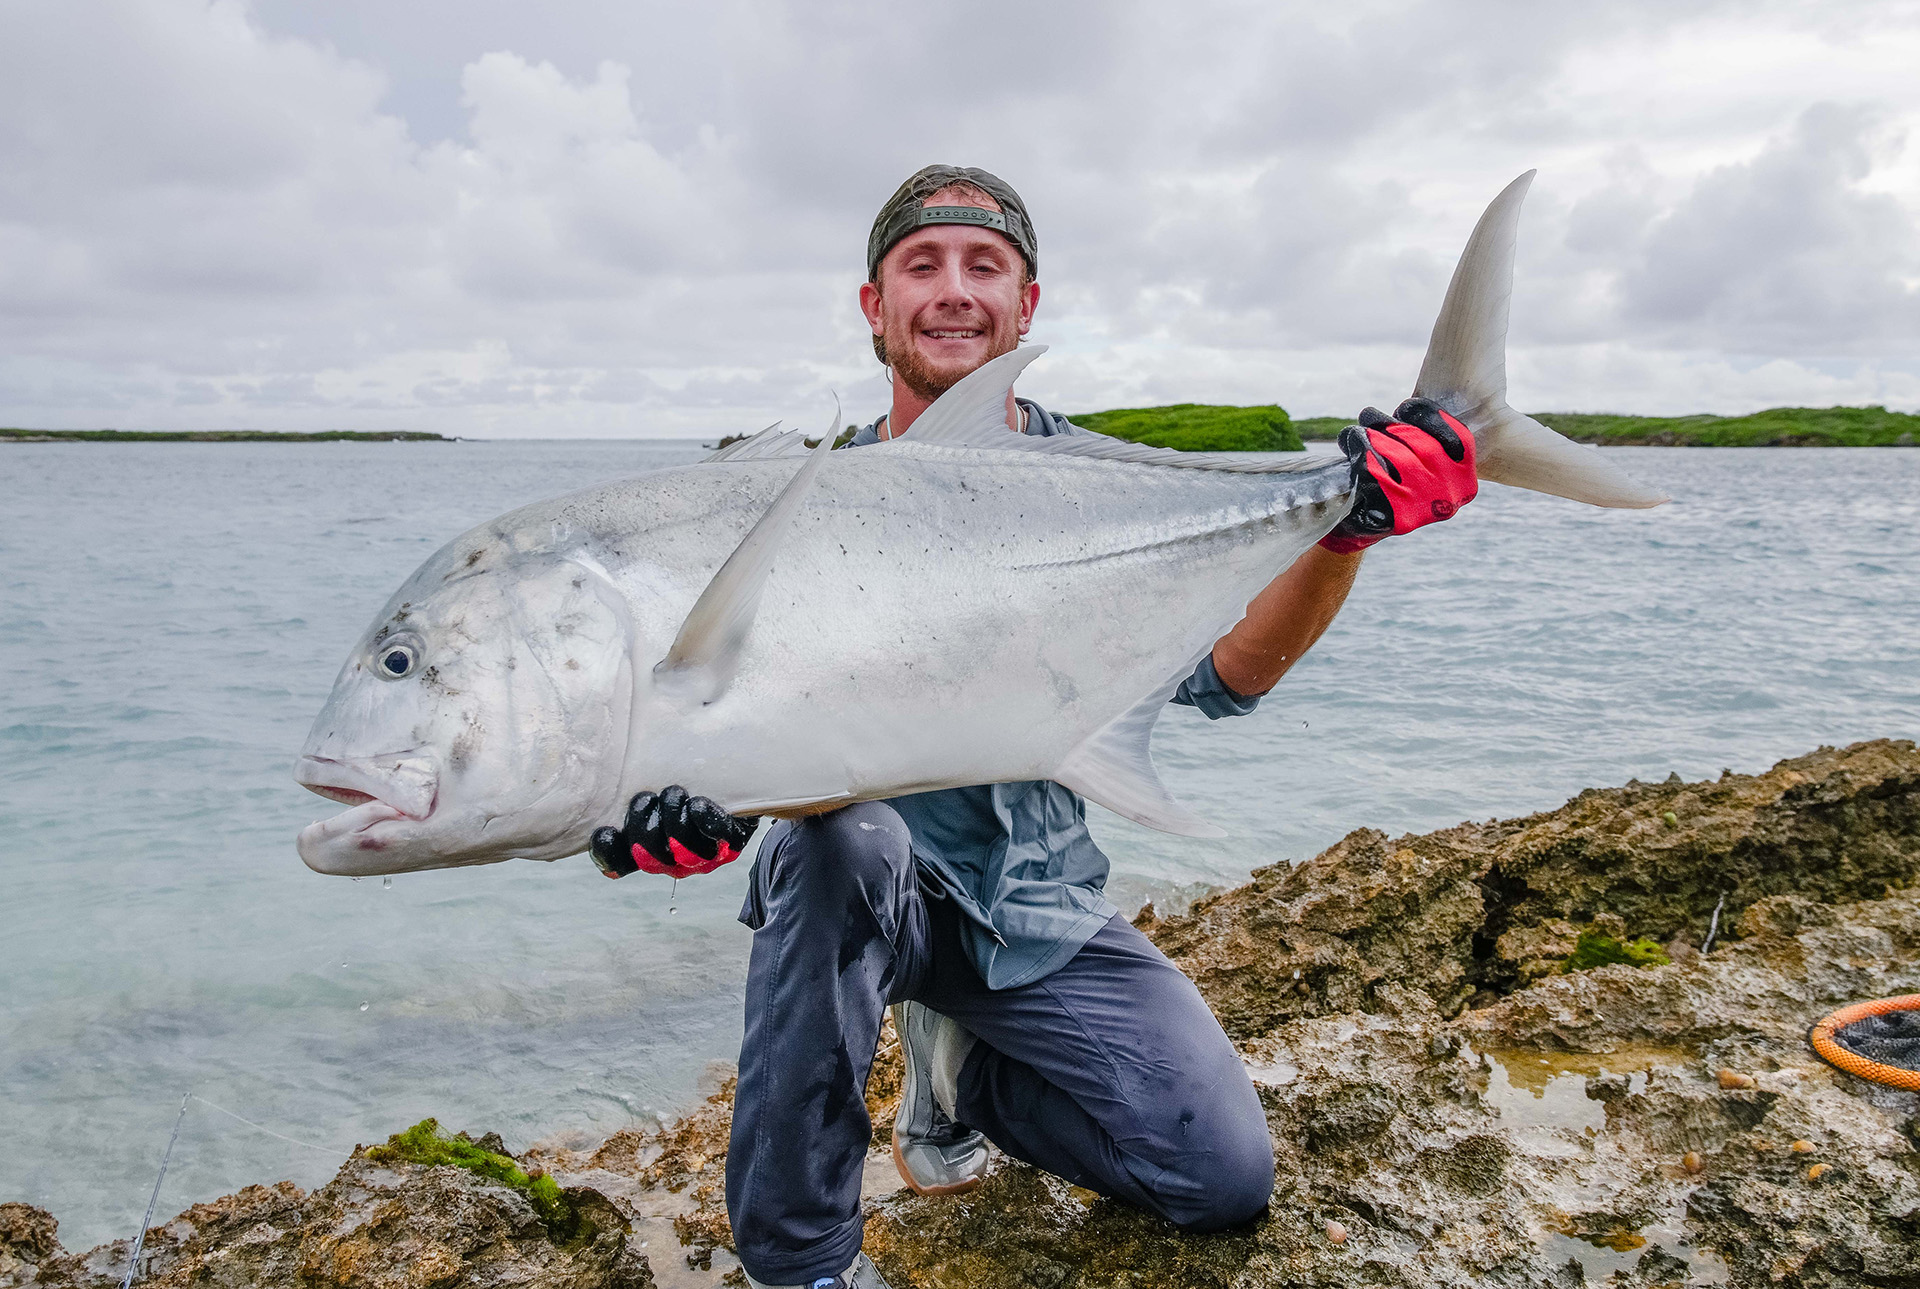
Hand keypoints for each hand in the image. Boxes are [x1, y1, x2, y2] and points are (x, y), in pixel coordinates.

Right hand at [588, 786, 758, 878]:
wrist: (731, 776)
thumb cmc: (678, 773)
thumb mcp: (646, 773)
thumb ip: (624, 773)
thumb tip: (582, 743)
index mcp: (645, 849)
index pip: (619, 863)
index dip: (609, 854)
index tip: (605, 831)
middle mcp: (673, 859)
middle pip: (649, 857)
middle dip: (643, 827)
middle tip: (645, 798)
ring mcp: (703, 854)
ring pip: (683, 853)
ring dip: (673, 822)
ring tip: (673, 793)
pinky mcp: (732, 840)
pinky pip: (719, 836)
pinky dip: (705, 821)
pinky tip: (696, 804)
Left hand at [1319, 397, 1476, 553]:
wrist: (1363, 523)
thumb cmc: (1394, 481)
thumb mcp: (1419, 460)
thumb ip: (1422, 437)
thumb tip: (1408, 410)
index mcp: (1464, 481)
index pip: (1459, 440)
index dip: (1430, 416)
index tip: (1406, 407)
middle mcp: (1451, 497)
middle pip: (1426, 447)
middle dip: (1393, 425)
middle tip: (1369, 416)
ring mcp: (1425, 510)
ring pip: (1400, 459)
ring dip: (1372, 438)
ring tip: (1358, 432)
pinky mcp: (1395, 518)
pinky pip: (1374, 476)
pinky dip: (1359, 455)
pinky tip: (1351, 447)